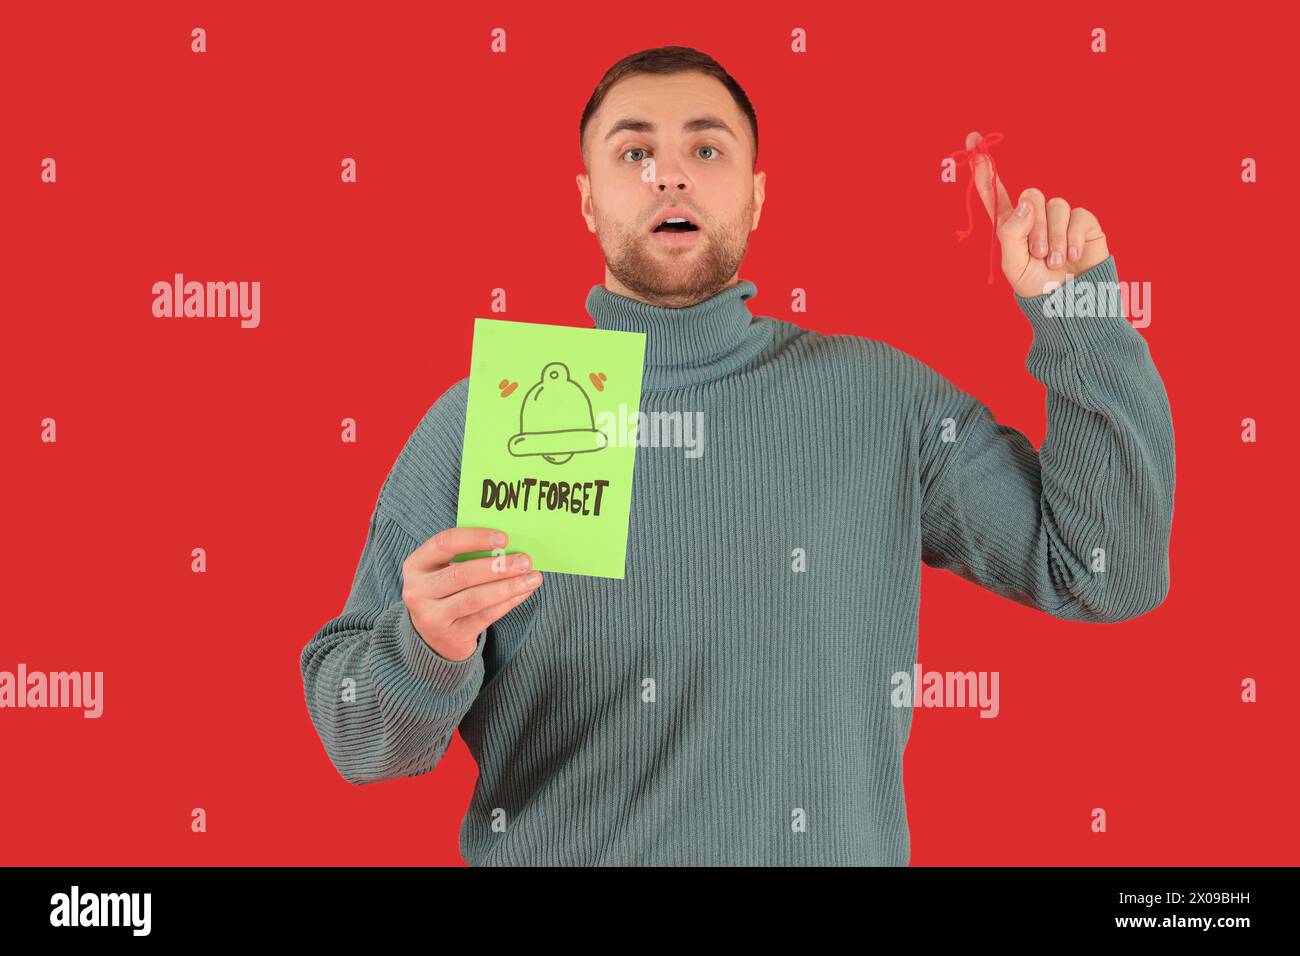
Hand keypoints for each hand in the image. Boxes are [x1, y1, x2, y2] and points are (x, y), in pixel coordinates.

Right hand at [401, 527, 542, 660]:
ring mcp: (431, 616)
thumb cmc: (445, 592)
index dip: (475, 538)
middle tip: (525, 561)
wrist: (432, 637)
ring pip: (475, 598)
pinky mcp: (450, 636)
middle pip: (461, 574)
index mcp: (416, 565)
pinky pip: (485, 616)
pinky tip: (524, 592)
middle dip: (497, 566)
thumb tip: (509, 546)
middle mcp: (418, 591)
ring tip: (533, 578)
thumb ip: (467, 557)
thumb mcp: (443, 571)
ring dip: (508, 586)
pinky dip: (508, 602)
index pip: (444, 543)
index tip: (504, 538)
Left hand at [966, 130, 1109, 297]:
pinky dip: (1073, 238)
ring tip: (1054, 263)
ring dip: (1053, 239)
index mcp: (1011, 226)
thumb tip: (1025, 204)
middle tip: (1037, 254)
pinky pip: (1078, 216)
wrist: (1070, 303)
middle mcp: (1035, 216)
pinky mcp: (1084, 222)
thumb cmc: (1037, 287)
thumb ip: (1011, 233)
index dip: (985, 169)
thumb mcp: (1013, 265)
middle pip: (1031, 195)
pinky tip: (1073, 256)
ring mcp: (1059, 218)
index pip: (995, 193)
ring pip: (1055, 206)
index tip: (973, 141)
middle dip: (1033, 226)